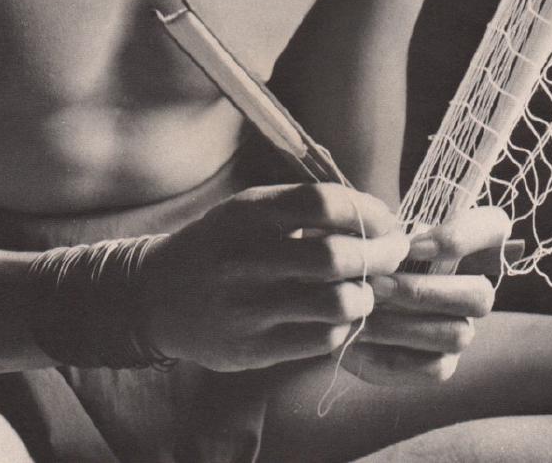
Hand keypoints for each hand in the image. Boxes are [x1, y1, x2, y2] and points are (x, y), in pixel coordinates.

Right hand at [137, 182, 408, 371]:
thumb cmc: (220, 245)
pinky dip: (346, 326)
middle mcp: (245, 259)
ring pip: (336, 303)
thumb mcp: (249, 211)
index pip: (321, 202)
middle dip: (380, 254)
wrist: (156, 295)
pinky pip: (321, 339)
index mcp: (247, 213)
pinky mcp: (252, 349)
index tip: (385, 219)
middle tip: (394, 253)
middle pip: (336, 256)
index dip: (365, 210)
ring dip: (366, 295)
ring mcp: (247, 308)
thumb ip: (302, 208)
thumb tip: (375, 214)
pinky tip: (343, 315)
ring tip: (367, 289)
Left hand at [345, 205, 510, 385]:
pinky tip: (360, 337)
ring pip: (457, 334)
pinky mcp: (443, 365)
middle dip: (424, 291)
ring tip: (365, 311)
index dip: (462, 236)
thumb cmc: (368, 254)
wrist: (345, 298)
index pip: (495, 227)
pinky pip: (432, 367)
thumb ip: (391, 233)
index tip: (413, 246)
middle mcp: (475, 290)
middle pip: (481, 295)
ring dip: (403, 324)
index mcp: (466, 244)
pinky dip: (390, 352)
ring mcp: (462, 330)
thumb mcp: (377, 233)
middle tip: (379, 286)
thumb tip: (395, 246)